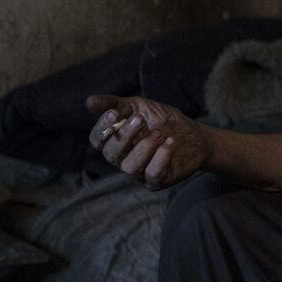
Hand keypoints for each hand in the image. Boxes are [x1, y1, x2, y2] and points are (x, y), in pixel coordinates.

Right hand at [86, 94, 208, 190]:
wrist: (192, 133)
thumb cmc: (160, 120)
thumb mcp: (137, 106)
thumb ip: (114, 104)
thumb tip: (89, 101)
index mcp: (115, 143)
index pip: (97, 140)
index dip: (102, 128)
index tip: (114, 113)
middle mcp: (123, 160)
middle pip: (111, 155)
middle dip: (124, 135)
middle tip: (140, 119)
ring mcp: (140, 172)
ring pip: (130, 167)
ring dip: (144, 147)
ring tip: (160, 132)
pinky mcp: (158, 180)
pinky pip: (153, 175)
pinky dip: (161, 158)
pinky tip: (170, 142)